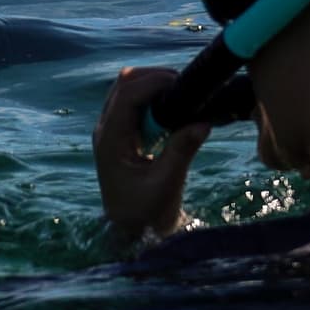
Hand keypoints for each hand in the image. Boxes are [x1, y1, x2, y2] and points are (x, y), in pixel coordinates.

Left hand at [93, 65, 207, 240]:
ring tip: (181, 99)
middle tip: (186, 89)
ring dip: (155, 86)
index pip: (128, 94)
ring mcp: (112, 130)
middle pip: (125, 83)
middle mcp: (106, 130)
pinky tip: (173, 112)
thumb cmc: (146, 213)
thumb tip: (204, 121)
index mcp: (110, 141)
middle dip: (156, 77)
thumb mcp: (166, 184)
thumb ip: (182, 151)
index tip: (184, 85)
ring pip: (128, 88)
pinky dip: (154, 97)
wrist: (132, 231)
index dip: (155, 81)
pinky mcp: (122, 133)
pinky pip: (135, 101)